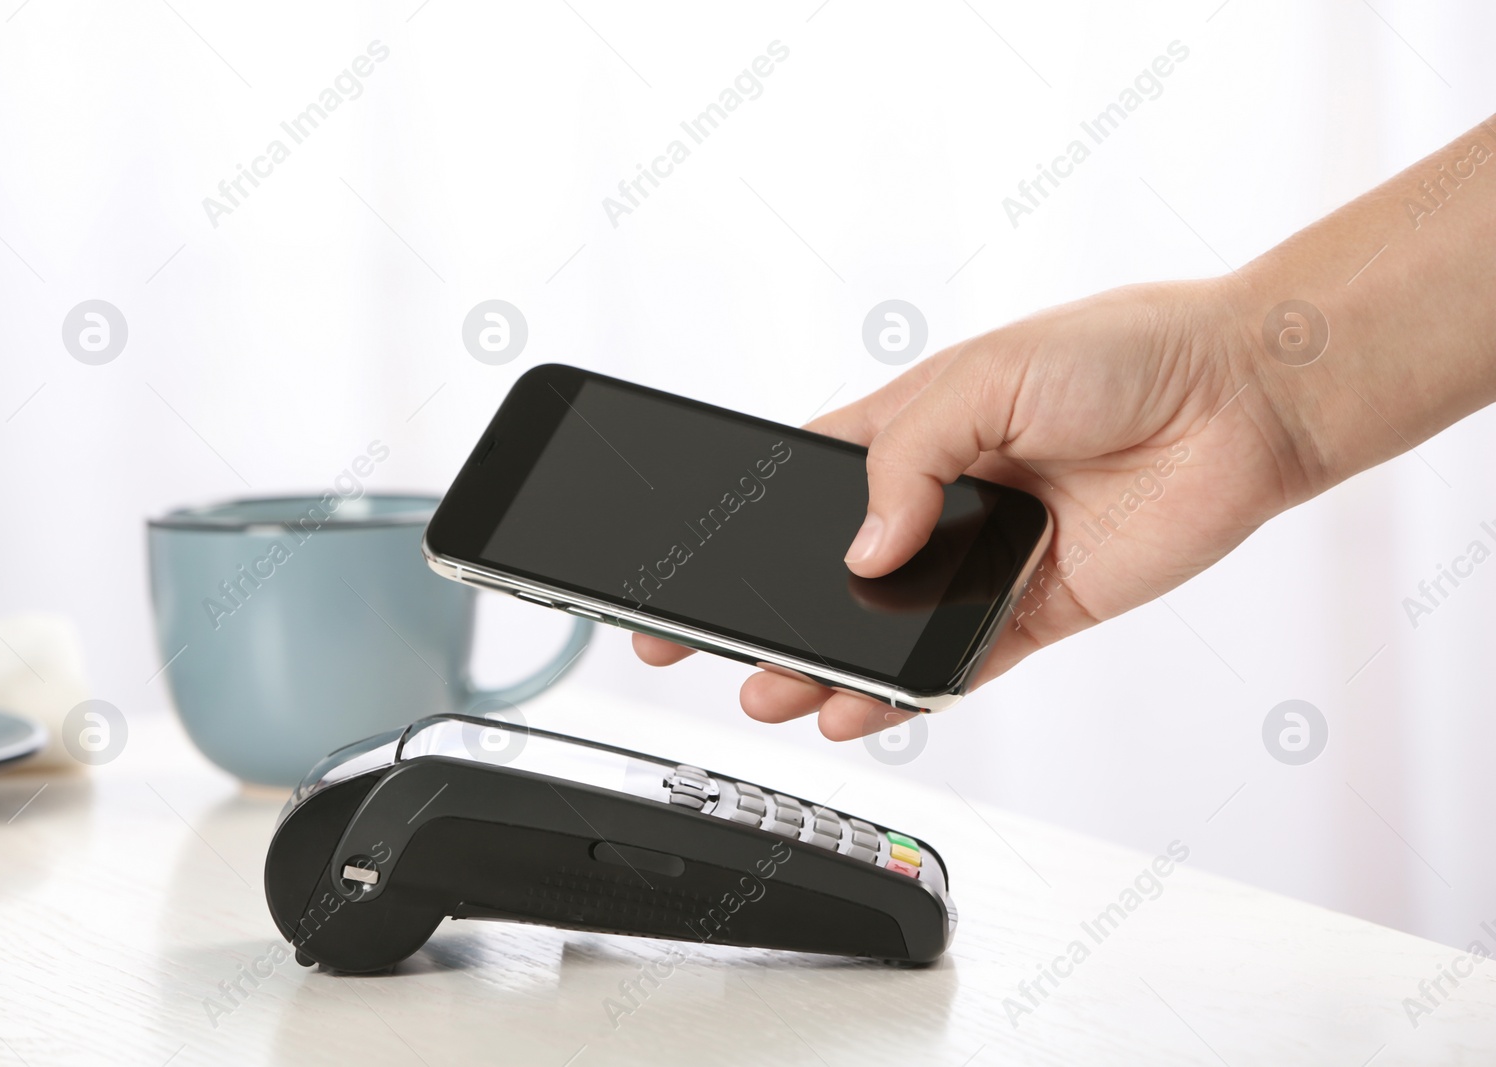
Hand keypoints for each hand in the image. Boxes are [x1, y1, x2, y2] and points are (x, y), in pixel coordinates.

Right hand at [634, 278, 1313, 738]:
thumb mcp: (985, 373)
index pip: (798, 485)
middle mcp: (935, 499)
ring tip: (772, 693)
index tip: (681, 563)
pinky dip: (908, 694)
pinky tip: (860, 711)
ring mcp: (980, 559)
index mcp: (906, 428)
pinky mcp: (1033, 610)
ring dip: (826, 665)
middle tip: (701, 647)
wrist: (1242, 399)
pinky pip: (957, 663)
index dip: (737, 526)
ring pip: (884, 630)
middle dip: (763, 614)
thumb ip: (908, 457)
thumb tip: (862, 551)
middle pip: (828, 571)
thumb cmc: (1118, 353)